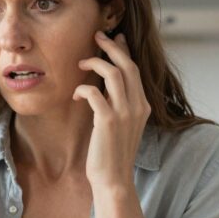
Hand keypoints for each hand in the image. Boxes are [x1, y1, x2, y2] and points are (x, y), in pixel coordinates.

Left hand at [73, 31, 151, 189]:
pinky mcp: (108, 121)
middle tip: (97, 36)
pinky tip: (76, 94)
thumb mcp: (121, 126)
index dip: (125, 51)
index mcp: (142, 106)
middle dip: (111, 47)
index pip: (135, 70)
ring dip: (96, 62)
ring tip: (81, 62)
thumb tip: (106, 87)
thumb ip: (118, 105)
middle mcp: (137, 106)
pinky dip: (83, 88)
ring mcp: (125, 113)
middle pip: (128, 65)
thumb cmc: (112, 154)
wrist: (113, 180)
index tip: (116, 38)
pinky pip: (94, 92)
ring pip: (114, 73)